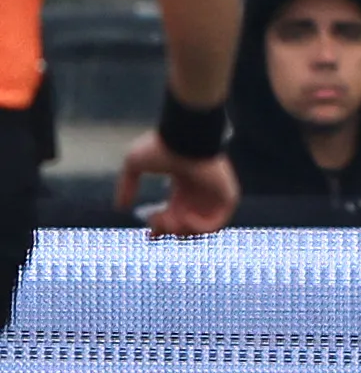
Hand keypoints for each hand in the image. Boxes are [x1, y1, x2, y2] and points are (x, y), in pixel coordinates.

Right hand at [115, 133, 236, 237]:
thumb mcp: (134, 165)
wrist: (184, 137)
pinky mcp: (227, 197)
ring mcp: (214, 196)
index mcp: (182, 186)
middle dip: (166, 229)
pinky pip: (216, 224)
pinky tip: (184, 216)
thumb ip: (126, 186)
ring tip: (169, 219)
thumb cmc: (161, 146)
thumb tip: (120, 207)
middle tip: (156, 220)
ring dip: (180, 230)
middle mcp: (199, 194)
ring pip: (199, 228)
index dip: (161, 228)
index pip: (174, 215)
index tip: (149, 234)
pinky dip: (198, 227)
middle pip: (185, 225)